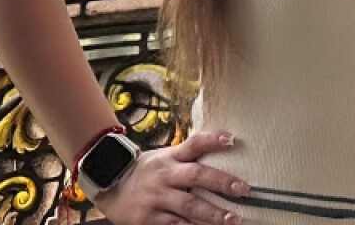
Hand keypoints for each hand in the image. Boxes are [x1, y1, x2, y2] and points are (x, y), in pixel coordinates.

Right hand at [93, 131, 249, 224]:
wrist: (111, 187)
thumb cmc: (147, 171)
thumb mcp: (164, 157)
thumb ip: (188, 156)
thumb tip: (222, 147)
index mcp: (170, 157)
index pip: (194, 144)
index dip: (212, 140)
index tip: (231, 139)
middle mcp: (165, 175)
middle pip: (196, 176)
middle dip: (221, 183)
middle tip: (244, 189)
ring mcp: (157, 198)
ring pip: (188, 207)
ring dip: (212, 214)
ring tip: (233, 219)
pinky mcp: (149, 220)